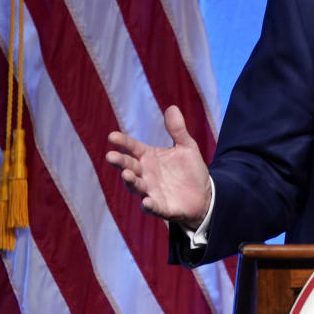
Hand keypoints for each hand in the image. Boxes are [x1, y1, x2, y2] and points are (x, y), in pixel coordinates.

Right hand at [106, 106, 211, 229]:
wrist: (203, 194)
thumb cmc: (190, 170)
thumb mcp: (186, 147)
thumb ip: (178, 130)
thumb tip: (172, 107)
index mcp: (149, 157)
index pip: (133, 148)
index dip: (123, 142)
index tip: (112, 136)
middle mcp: (145, 173)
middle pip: (129, 166)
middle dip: (120, 162)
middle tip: (111, 156)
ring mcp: (150, 191)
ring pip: (135, 186)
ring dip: (130, 181)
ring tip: (126, 174)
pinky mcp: (160, 207)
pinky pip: (151, 206)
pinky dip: (148, 205)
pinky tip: (146, 201)